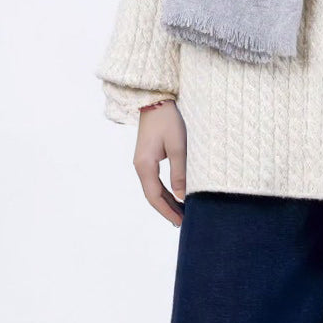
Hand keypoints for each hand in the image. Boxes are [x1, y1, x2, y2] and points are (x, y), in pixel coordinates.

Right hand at [133, 100, 186, 226]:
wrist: (156, 100)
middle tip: (183, 221)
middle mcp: (140, 166)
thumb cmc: (168, 120)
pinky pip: (154, 179)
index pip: (155, 197)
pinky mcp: (147, 157)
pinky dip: (164, 190)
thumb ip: (179, 172)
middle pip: (152, 195)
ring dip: (166, 201)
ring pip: (153, 188)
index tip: (180, 222)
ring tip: (180, 212)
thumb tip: (181, 197)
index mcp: (144, 166)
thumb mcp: (178, 146)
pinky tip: (175, 195)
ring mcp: (142, 162)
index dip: (167, 211)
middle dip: (166, 209)